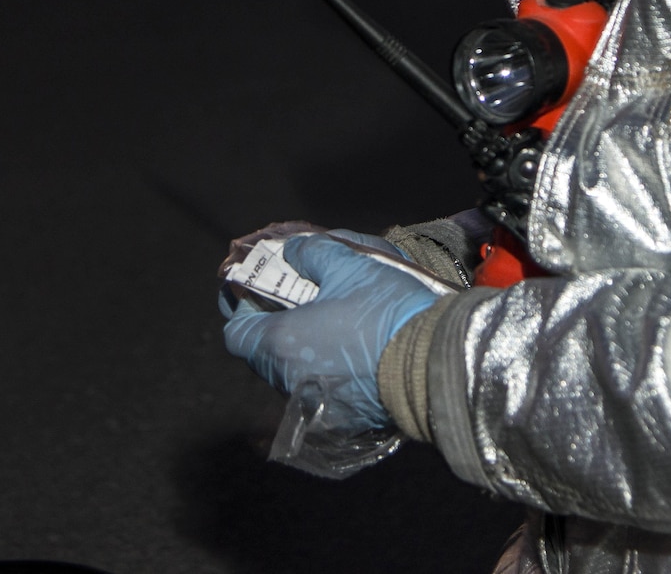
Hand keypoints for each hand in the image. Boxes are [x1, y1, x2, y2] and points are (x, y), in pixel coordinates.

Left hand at [222, 229, 441, 432]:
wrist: (436, 362)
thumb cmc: (386, 311)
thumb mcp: (349, 266)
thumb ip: (311, 254)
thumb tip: (292, 253)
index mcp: (281, 344)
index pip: (235, 334)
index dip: (241, 309)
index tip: (254, 292)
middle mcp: (289, 380)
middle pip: (262, 354)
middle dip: (271, 326)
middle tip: (293, 300)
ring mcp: (315, 403)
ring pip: (289, 374)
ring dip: (297, 349)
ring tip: (323, 322)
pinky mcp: (342, 418)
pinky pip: (317, 391)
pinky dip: (322, 371)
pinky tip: (346, 349)